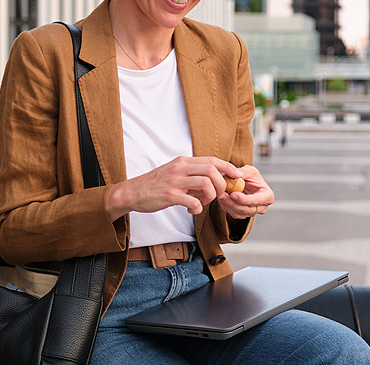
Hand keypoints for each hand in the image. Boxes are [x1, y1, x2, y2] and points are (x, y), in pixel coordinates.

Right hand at [105, 156, 240, 220]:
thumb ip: (192, 174)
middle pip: (212, 170)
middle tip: (219, 195)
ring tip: (204, 202)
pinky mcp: (170, 195)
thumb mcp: (174, 173)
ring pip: (206, 184)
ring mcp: (175, 181)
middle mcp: (180, 168)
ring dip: (211, 196)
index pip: (212, 160)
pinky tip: (193, 209)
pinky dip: (198, 207)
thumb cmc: (155, 184)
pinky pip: (193, 201)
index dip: (228, 167)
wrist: (132, 192)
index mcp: (183, 162)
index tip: (237, 175)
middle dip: (222, 184)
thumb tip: (213, 180)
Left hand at [217, 165, 273, 219]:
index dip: (244, 199)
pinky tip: (222, 199)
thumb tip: (238, 175)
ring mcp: (253, 212)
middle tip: (223, 195)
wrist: (246, 183)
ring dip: (228, 205)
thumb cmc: (251, 177)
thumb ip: (244, 172)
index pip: (256, 200)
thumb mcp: (249, 170)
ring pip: (239, 213)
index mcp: (268, 196)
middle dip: (233, 203)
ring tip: (221, 195)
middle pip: (247, 209)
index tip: (233, 194)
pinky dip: (227, 207)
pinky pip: (234, 214)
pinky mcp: (244, 215)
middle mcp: (262, 207)